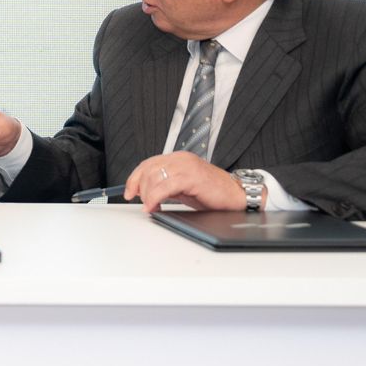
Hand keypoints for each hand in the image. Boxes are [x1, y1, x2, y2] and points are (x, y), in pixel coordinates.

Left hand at [124, 152, 254, 212]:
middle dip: (140, 188)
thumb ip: (165, 186)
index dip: (134, 178)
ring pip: (154, 177)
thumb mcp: (183, 187)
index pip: (148, 164)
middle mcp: (181, 159)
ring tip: (151, 207)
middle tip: (143, 203)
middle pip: (148, 169)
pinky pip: (165, 187)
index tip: (128, 192)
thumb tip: (145, 193)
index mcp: (178, 158)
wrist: (236, 195)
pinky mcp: (192, 177)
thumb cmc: (213, 192)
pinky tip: (154, 207)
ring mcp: (186, 166)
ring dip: (148, 195)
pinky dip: (155, 198)